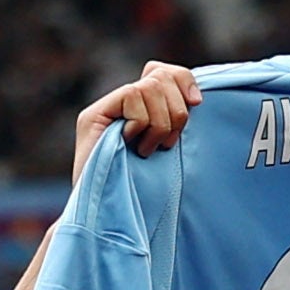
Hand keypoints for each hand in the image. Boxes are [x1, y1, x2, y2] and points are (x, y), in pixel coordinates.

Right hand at [73, 61, 200, 185]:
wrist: (114, 218)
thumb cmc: (147, 193)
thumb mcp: (172, 151)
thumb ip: (177, 121)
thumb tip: (197, 97)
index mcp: (142, 110)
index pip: (164, 71)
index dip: (184, 80)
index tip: (196, 103)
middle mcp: (121, 105)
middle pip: (161, 75)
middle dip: (176, 111)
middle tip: (166, 144)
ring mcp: (105, 109)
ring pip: (150, 86)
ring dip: (159, 123)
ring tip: (149, 149)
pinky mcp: (92, 116)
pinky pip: (133, 96)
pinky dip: (142, 123)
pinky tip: (133, 145)